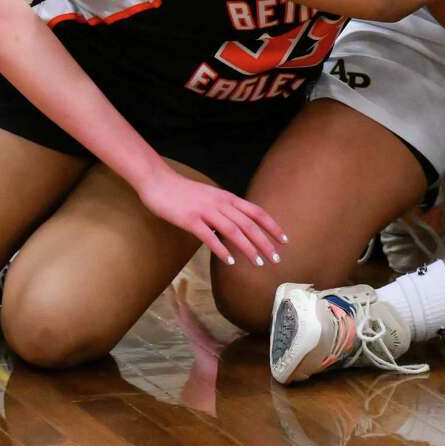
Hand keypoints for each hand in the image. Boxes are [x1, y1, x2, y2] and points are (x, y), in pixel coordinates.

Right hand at [138, 168, 287, 264]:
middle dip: (265, 242)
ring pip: (233, 231)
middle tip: (276, 259)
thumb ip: (225, 210)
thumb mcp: (211, 198)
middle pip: (249, 224)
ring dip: (248, 248)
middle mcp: (221, 203)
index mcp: (228, 198)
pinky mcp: (190, 220)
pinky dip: (221, 249)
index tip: (285, 240)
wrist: (160, 183)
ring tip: (258, 263)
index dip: (272, 226)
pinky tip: (230, 262)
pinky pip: (209, 236)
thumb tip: (238, 228)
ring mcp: (205, 211)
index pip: (257, 212)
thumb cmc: (185, 193)